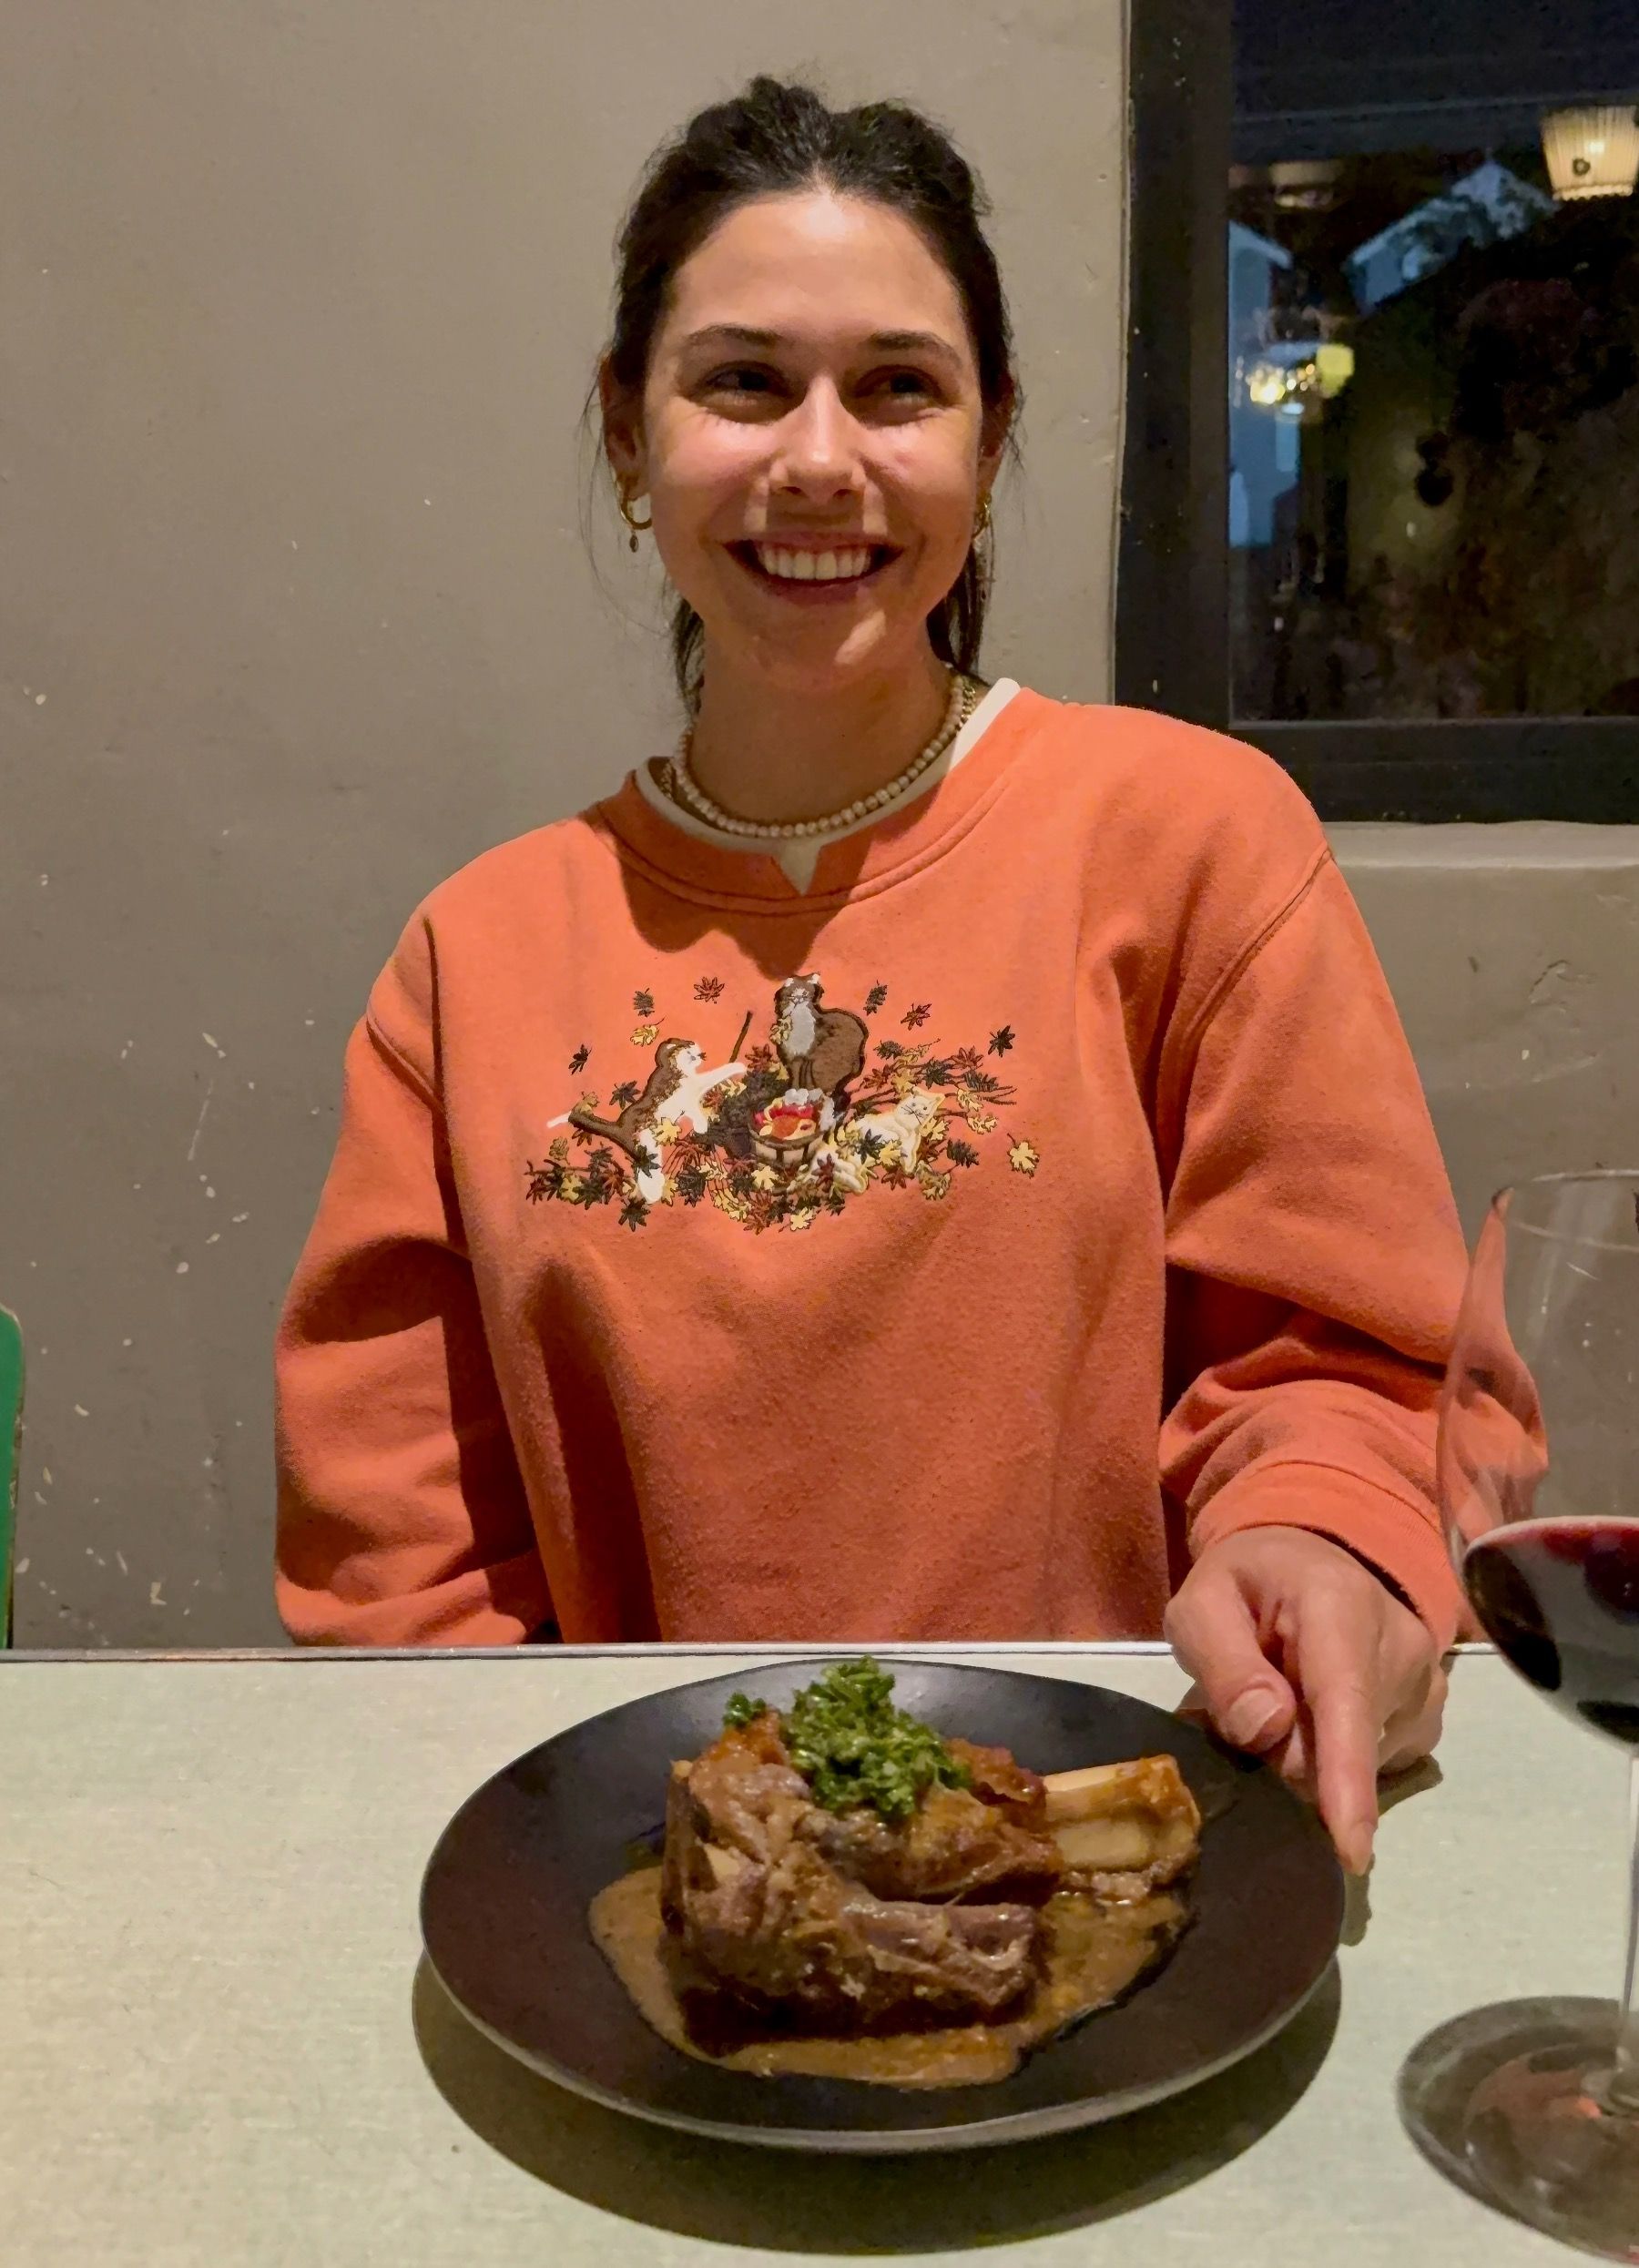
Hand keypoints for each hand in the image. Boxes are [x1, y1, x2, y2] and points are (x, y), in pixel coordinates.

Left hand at [1163, 1526, 1445, 1874]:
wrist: (1307, 1561)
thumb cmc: (1247, 1583)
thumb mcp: (1202, 1605)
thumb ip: (1223, 1662)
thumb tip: (1266, 1729)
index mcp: (1340, 1606)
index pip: (1346, 1702)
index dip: (1346, 1779)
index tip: (1352, 1850)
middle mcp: (1402, 1647)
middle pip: (1342, 1748)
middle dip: (1285, 1756)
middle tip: (1244, 1712)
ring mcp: (1425, 1686)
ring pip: (1360, 1765)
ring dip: (1308, 1755)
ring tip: (1282, 1699)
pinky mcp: (1428, 1718)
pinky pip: (1376, 1766)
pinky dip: (1335, 1759)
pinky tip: (1315, 1717)